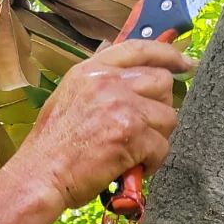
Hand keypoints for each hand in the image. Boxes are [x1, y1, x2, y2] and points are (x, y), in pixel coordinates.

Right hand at [15, 40, 191, 209]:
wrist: (39, 174)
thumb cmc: (50, 147)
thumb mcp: (67, 98)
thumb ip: (97, 84)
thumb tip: (126, 74)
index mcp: (91, 71)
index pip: (139, 49)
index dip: (167, 54)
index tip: (184, 63)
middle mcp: (108, 82)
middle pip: (162, 83)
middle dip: (160, 108)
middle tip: (146, 128)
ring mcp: (122, 106)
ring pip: (168, 117)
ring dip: (156, 138)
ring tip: (134, 152)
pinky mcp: (132, 134)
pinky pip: (162, 146)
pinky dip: (152, 161)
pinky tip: (132, 167)